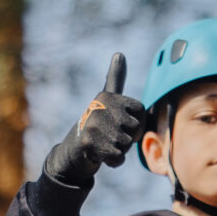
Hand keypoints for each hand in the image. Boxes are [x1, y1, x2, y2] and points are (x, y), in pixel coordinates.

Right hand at [43, 53, 147, 189]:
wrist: (75, 148)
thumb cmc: (99, 122)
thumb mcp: (107, 98)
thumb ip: (115, 78)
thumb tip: (119, 54)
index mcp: (107, 96)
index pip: (140, 112)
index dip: (136, 123)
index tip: (120, 121)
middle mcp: (99, 108)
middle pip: (134, 129)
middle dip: (127, 138)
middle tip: (110, 135)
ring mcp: (93, 125)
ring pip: (126, 144)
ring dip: (119, 149)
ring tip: (105, 143)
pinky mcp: (89, 144)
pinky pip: (118, 158)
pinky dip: (114, 161)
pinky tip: (103, 154)